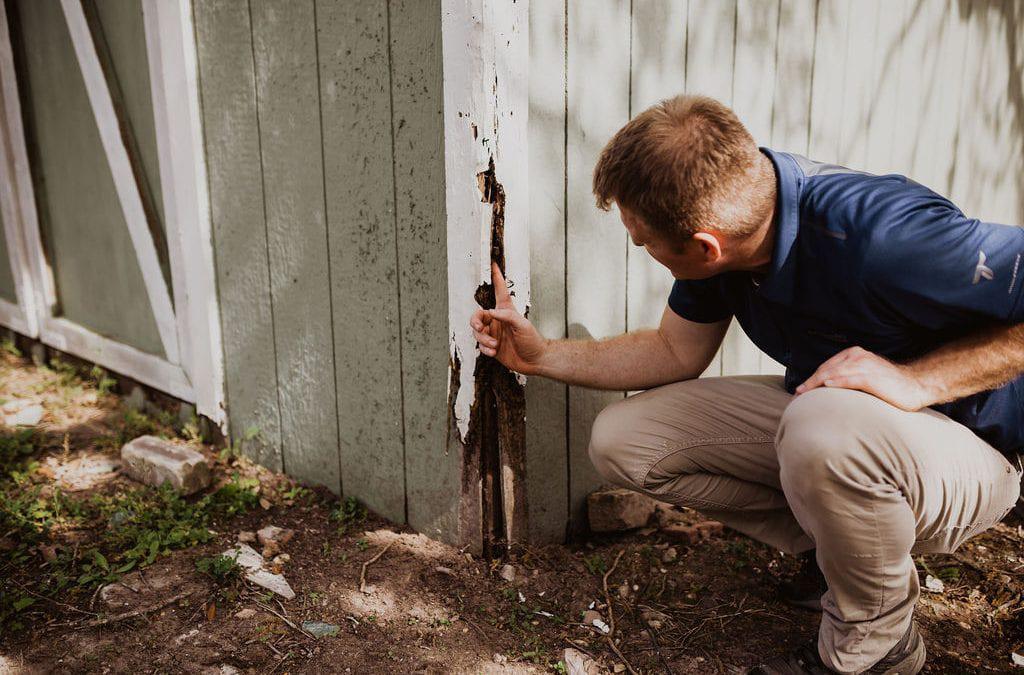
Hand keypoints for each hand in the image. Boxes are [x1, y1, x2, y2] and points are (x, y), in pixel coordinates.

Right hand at [469, 263, 548, 373]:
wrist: (535, 361)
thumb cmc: (533, 340)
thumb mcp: (523, 326)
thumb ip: (508, 316)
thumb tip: (491, 312)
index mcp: (506, 311)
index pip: (499, 291)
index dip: (496, 277)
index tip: (493, 264)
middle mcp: (497, 321)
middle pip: (478, 315)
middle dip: (475, 321)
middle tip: (479, 327)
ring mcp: (494, 334)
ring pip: (477, 332)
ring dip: (483, 339)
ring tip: (495, 345)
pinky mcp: (492, 346)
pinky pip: (481, 346)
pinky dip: (485, 349)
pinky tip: (494, 352)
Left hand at [795, 346, 934, 410]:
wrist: (915, 386)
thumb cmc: (888, 385)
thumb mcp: (864, 376)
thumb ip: (847, 378)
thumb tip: (826, 390)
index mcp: (853, 355)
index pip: (826, 367)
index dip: (811, 379)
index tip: (799, 392)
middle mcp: (857, 357)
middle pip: (827, 370)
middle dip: (810, 383)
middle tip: (797, 396)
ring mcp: (865, 365)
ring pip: (834, 373)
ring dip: (817, 384)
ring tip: (804, 394)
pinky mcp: (872, 376)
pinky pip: (851, 379)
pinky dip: (838, 381)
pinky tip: (826, 386)